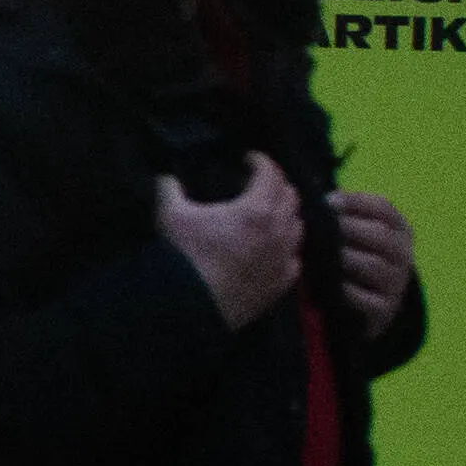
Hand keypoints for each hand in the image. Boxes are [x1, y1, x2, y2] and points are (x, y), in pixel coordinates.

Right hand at [157, 164, 303, 331]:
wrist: (193, 306)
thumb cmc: (185, 256)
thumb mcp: (170, 215)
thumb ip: (170, 189)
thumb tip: (167, 178)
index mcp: (256, 209)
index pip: (272, 174)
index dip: (261, 161)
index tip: (249, 159)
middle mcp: (279, 230)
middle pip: (291, 197)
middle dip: (277, 185)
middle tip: (259, 185)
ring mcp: (285, 257)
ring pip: (298, 225)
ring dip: (285, 215)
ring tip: (267, 216)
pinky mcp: (284, 281)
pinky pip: (295, 257)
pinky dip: (286, 247)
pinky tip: (271, 249)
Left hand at [331, 187, 416, 340]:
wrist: (362, 306)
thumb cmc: (349, 257)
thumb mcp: (351, 233)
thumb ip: (339, 216)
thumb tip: (312, 199)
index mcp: (398, 229)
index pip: (383, 208)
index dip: (355, 202)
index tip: (328, 201)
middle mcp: (403, 255)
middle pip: (381, 235)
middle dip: (346, 229)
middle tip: (318, 229)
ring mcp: (396, 284)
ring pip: (373, 266)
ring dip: (343, 259)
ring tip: (318, 256)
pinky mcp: (384, 310)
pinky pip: (366, 298)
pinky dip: (345, 290)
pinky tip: (327, 285)